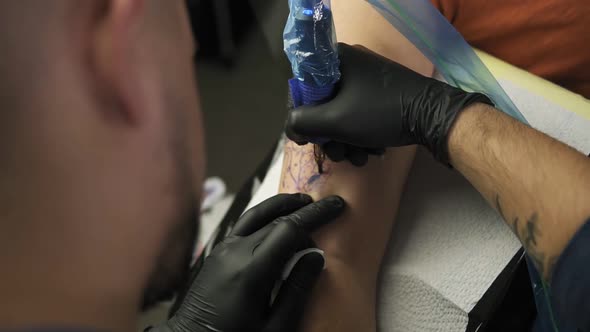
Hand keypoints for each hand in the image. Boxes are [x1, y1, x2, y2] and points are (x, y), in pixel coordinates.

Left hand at [161, 194, 345, 331]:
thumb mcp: (274, 328)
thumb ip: (297, 290)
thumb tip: (316, 256)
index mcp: (252, 269)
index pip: (289, 228)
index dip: (316, 215)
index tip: (338, 207)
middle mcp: (235, 251)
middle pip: (275, 219)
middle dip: (305, 209)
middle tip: (329, 204)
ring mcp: (223, 249)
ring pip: (256, 215)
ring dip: (282, 206)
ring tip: (304, 202)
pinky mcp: (217, 253)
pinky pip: (244, 225)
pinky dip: (264, 216)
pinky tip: (276, 221)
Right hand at [285, 43, 491, 165]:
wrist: (434, 116)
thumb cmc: (381, 113)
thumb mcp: (336, 120)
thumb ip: (303, 123)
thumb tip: (291, 128)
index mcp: (336, 60)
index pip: (304, 88)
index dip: (302, 117)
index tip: (309, 139)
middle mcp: (351, 64)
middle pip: (324, 105)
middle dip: (330, 136)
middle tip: (338, 155)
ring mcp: (369, 79)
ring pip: (343, 114)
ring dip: (347, 141)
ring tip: (358, 159)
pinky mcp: (383, 94)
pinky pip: (360, 114)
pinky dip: (362, 135)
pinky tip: (371, 152)